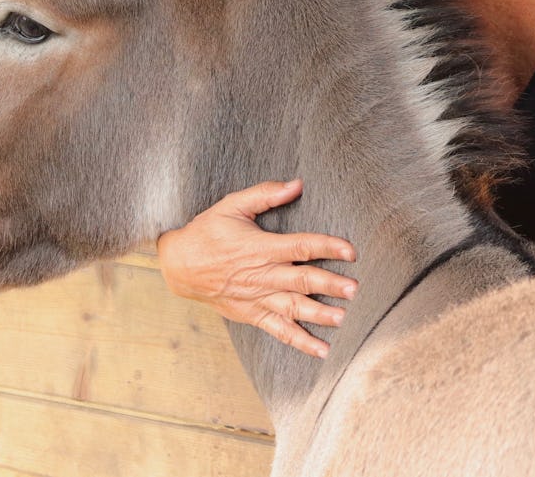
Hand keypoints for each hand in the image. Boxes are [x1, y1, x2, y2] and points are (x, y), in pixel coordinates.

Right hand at [156, 179, 356, 358]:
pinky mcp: (252, 314)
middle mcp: (262, 275)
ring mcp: (257, 298)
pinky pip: (279, 331)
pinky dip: (300, 342)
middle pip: (301, 280)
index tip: (350, 251)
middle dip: (330, 285)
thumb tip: (297, 184)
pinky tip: (322, 350)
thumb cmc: (207, 232)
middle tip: (354, 289)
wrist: (180, 265)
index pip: (300, 246)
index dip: (327, 247)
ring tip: (343, 319)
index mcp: (261, 247)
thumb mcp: (232, 205)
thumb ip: (265, 194)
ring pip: (294, 308)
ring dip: (320, 314)